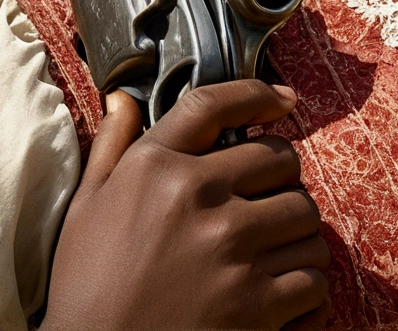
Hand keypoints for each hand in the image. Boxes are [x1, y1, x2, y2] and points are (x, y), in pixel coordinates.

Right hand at [42, 80, 329, 330]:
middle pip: (281, 159)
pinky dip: (308, 287)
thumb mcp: (85, 210)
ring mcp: (231, 250)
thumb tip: (122, 99)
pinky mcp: (255, 303)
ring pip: (305, 217)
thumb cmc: (86, 290)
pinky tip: (289, 294)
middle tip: (268, 200)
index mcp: (155, 167)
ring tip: (278, 249)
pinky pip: (313, 277)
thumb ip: (110, 146)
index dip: (257, 94)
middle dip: (281, 177)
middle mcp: (198, 198)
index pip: (216, 104)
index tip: (282, 100)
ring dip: (298, 233)